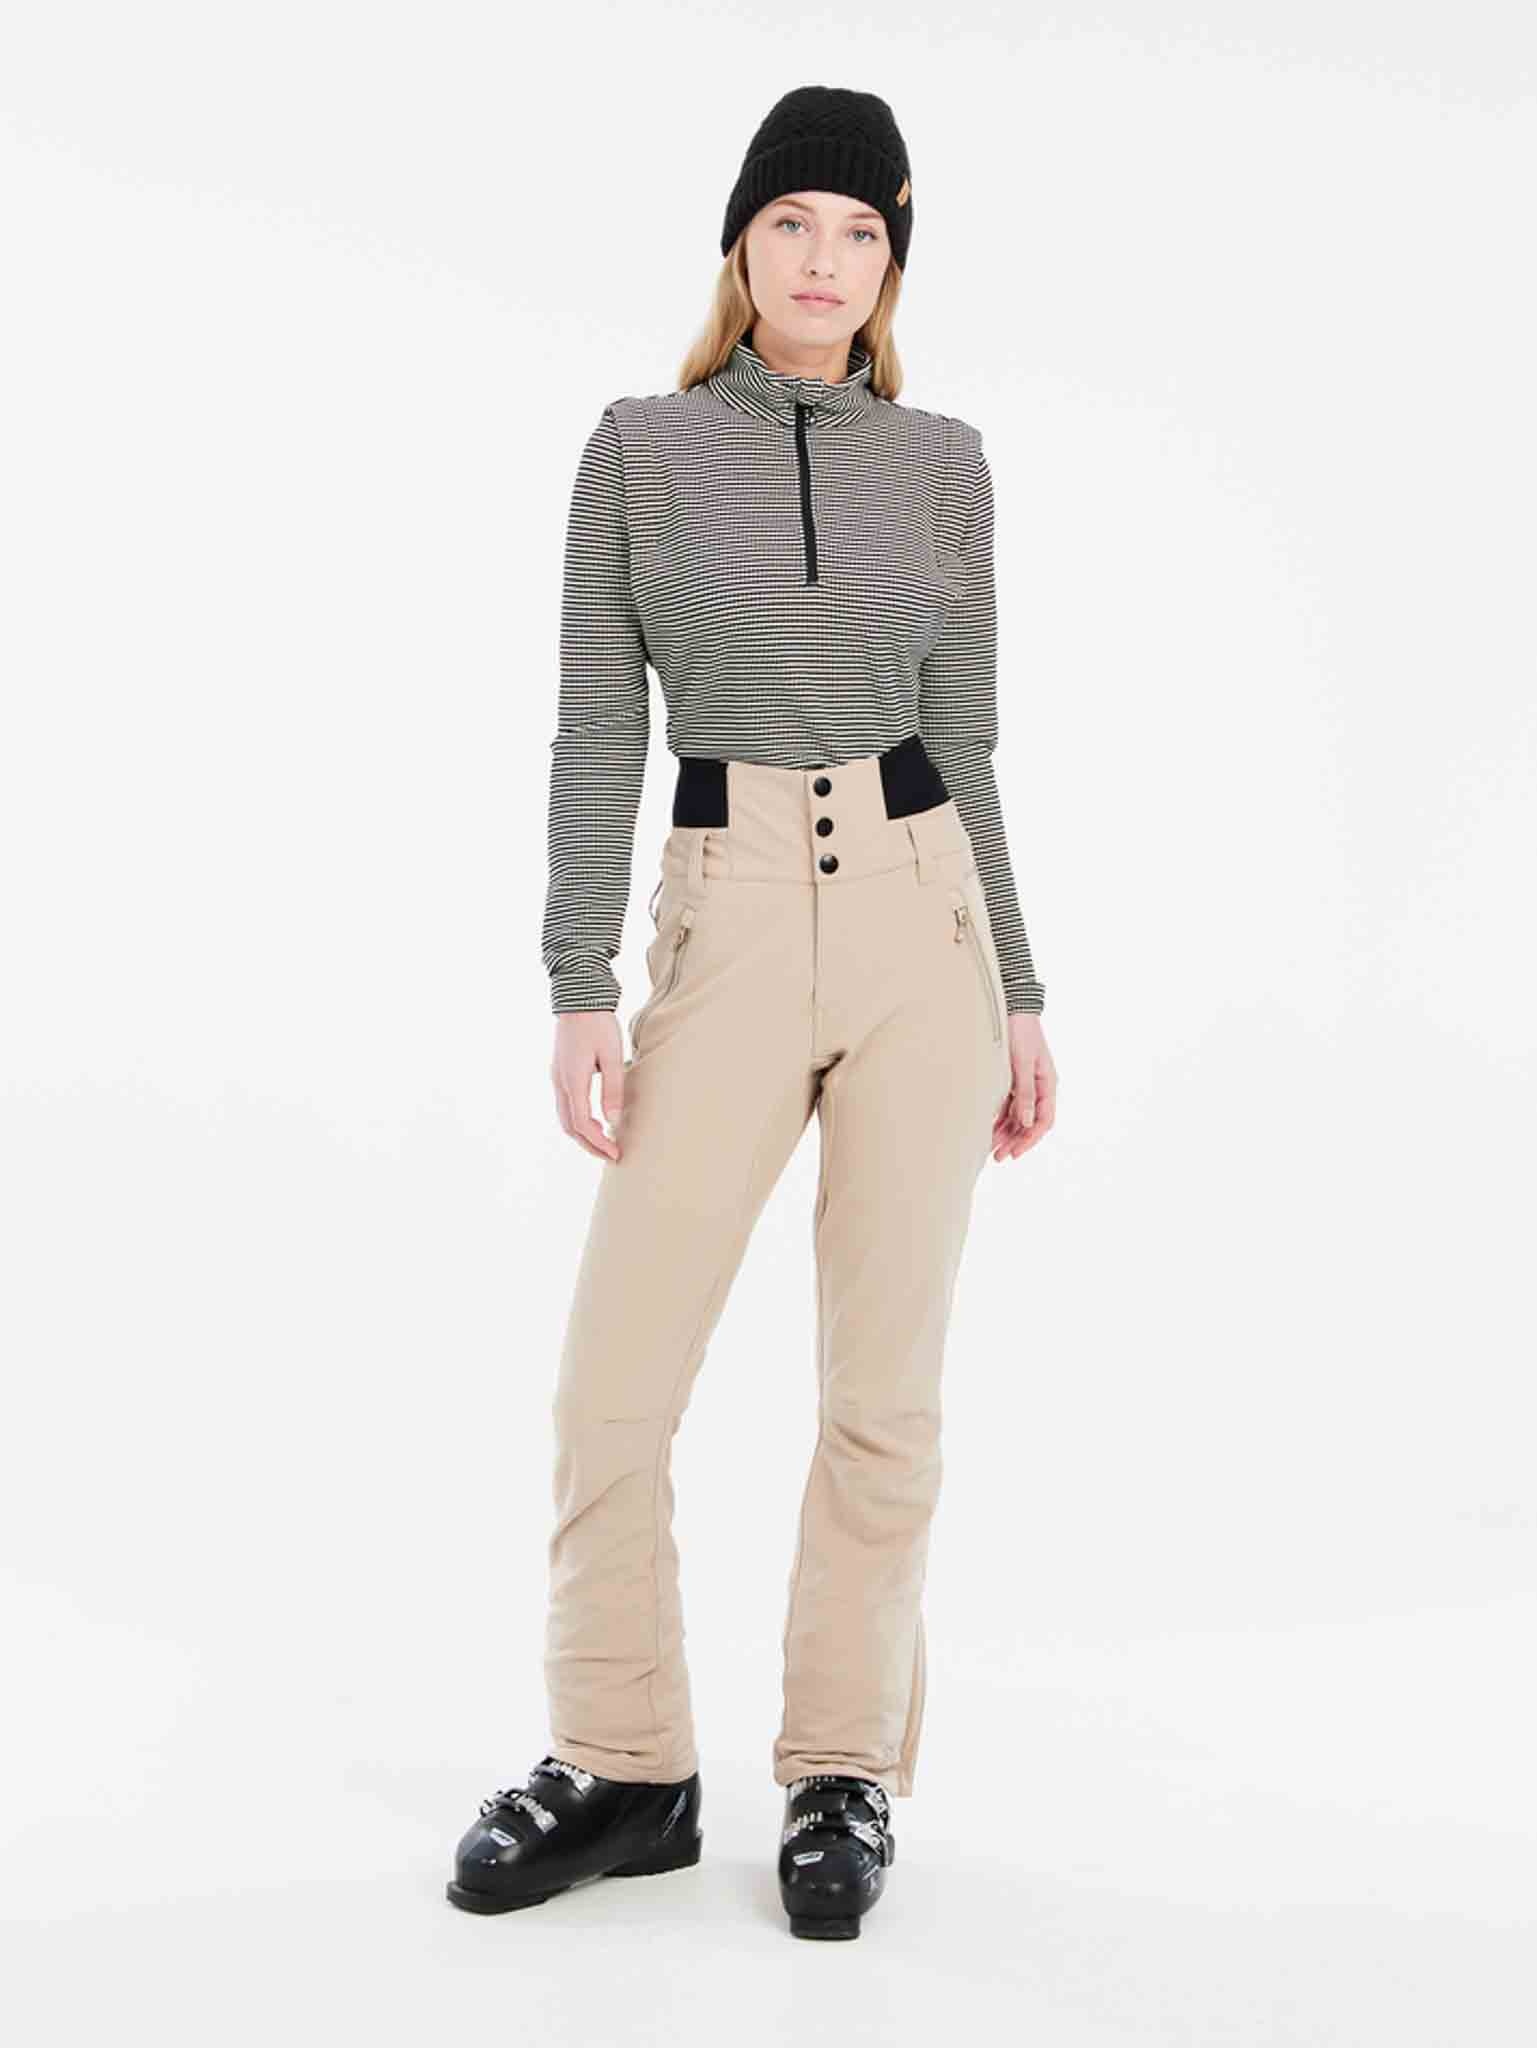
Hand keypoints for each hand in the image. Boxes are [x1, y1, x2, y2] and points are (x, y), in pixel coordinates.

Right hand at [551, 1010, 625, 1161]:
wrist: (578, 998)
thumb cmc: (598, 1024)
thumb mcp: (611, 1056)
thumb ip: (612, 1089)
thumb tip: (613, 1121)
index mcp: (572, 1081)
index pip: (583, 1124)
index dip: (599, 1143)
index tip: (616, 1153)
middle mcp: (560, 1082)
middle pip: (570, 1127)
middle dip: (589, 1145)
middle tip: (610, 1155)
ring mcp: (557, 1077)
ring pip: (565, 1117)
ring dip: (582, 1134)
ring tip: (604, 1142)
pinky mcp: (560, 1071)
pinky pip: (565, 1105)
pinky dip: (578, 1120)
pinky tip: (595, 1120)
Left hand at [991, 1014, 1056, 1160]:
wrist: (1011, 1007)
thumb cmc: (1020, 1031)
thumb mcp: (1023, 1063)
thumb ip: (1024, 1092)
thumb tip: (1027, 1122)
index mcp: (1047, 1083)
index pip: (1044, 1120)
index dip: (1030, 1139)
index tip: (1015, 1153)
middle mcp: (1038, 1087)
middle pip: (1029, 1122)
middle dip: (1015, 1141)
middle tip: (998, 1157)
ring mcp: (1025, 1084)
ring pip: (1018, 1117)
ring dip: (1006, 1133)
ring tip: (991, 1150)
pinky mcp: (1011, 1080)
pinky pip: (1008, 1106)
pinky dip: (1000, 1120)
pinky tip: (989, 1130)